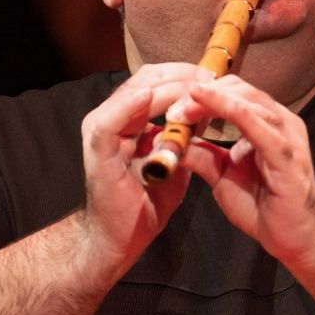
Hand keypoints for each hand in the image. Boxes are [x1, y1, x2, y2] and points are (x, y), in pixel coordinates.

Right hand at [80, 63, 212, 274]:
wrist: (120, 238)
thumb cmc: (145, 202)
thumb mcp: (173, 162)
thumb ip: (185, 138)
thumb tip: (208, 115)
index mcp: (129, 117)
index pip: (158, 80)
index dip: (187, 75)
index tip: (216, 78)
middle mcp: (112, 116)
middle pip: (147, 78)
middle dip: (182, 76)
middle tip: (212, 79)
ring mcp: (102, 129)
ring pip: (135, 93)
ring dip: (168, 88)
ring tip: (196, 86)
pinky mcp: (98, 147)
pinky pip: (113, 119)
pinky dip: (133, 106)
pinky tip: (151, 98)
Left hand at [172, 74, 314, 262]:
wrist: (295, 237)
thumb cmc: (264, 206)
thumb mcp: (222, 176)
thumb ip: (202, 156)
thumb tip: (171, 141)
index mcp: (266, 123)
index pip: (233, 93)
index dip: (201, 95)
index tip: (172, 107)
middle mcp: (280, 122)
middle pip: (240, 90)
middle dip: (203, 94)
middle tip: (172, 109)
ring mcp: (287, 136)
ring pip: (250, 102)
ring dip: (213, 101)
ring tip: (183, 109)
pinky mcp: (288, 155)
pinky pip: (261, 127)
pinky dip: (237, 112)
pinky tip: (217, 106)